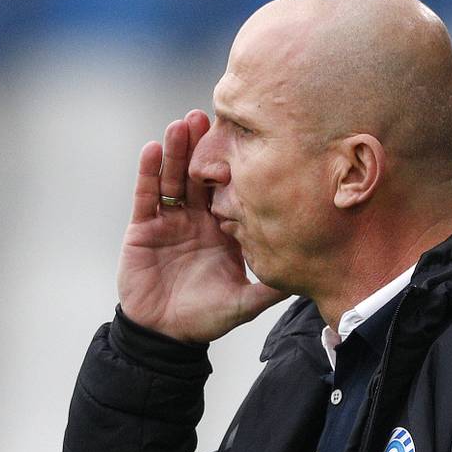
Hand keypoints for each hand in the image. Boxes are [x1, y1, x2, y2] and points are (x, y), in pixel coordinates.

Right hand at [117, 110, 287, 342]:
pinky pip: (146, 195)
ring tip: (183, 123)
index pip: (230, 189)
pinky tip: (152, 148)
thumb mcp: (244, 302)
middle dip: (203, 146)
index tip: (246, 138)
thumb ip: (270, 287)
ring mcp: (169, 220)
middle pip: (200, 175)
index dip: (235, 165)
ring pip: (173, 177)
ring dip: (176, 150)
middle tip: (211, 116)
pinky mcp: (143, 227)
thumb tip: (308, 276)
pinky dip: (148, 172)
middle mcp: (197, 218)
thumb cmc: (204, 318)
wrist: (164, 335)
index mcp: (223, 228)